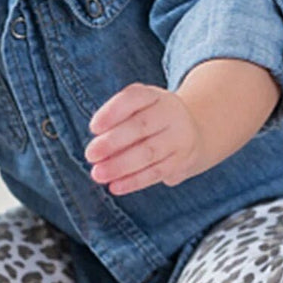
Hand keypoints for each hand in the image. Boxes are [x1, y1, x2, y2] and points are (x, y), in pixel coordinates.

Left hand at [85, 83, 202, 195]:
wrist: (193, 131)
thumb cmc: (150, 119)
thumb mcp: (137, 109)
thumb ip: (116, 121)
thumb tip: (97, 145)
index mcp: (154, 95)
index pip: (133, 98)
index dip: (112, 112)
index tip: (93, 128)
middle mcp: (170, 112)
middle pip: (140, 126)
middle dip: (112, 142)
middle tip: (90, 155)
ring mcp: (179, 137)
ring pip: (149, 152)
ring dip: (120, 165)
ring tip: (98, 174)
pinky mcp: (182, 160)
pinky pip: (156, 172)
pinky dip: (133, 181)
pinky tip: (115, 186)